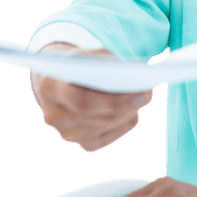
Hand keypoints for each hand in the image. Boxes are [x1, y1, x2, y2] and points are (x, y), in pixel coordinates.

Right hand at [30, 43, 153, 152]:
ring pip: (104, 127)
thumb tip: (134, 79)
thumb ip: (106, 63)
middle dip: (126, 106)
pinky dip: (121, 126)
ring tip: (141, 100)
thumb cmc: (75, 62)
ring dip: (126, 114)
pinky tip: (131, 114)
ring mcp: (65, 132)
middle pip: (98, 117)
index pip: (83, 103)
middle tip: (147, 95)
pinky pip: (106, 138)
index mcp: (50, 87)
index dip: (114, 101)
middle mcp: (54, 115)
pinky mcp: (79, 142)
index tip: (141, 93)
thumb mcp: (86, 55)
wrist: (52, 78)